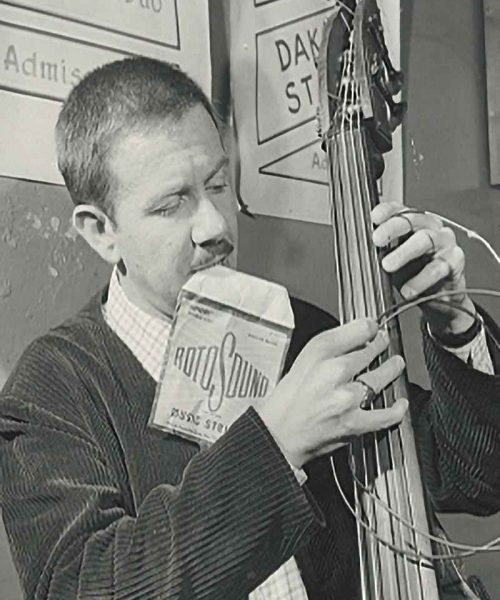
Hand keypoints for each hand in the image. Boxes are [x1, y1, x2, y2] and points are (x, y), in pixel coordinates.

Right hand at [256, 319, 407, 468]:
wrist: (278, 433)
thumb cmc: (287, 399)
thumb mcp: (303, 360)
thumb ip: (331, 346)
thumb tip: (357, 336)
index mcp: (318, 354)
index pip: (357, 330)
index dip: (370, 326)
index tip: (373, 327)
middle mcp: (334, 373)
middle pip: (369, 352)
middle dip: (380, 345)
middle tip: (383, 342)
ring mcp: (347, 399)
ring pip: (379, 378)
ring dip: (391, 369)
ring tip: (395, 364)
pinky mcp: (354, 423)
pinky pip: (384, 415)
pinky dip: (396, 410)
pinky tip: (400, 404)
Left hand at [371, 202, 475, 335]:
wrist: (439, 298)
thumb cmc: (414, 273)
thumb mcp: (392, 260)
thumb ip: (380, 251)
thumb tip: (358, 249)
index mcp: (413, 223)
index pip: (399, 210)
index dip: (386, 211)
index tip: (373, 218)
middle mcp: (430, 227)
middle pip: (412, 220)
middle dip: (392, 228)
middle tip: (377, 240)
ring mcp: (444, 243)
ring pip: (426, 240)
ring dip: (404, 252)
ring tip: (387, 266)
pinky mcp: (455, 261)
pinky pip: (439, 267)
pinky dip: (421, 279)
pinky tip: (408, 289)